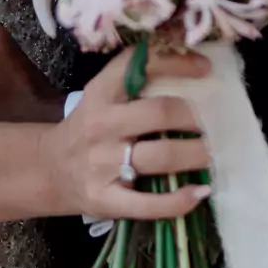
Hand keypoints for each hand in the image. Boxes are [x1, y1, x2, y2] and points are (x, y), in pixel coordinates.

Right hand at [0, 44, 212, 224]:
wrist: (49, 170)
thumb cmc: (89, 128)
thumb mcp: (102, 96)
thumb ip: (137, 81)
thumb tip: (197, 65)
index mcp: (101, 92)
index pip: (140, 65)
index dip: (178, 63)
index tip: (207, 69)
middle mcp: (101, 124)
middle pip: (160, 112)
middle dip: (196, 116)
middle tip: (218, 122)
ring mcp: (102, 164)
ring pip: (161, 157)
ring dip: (197, 154)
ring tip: (216, 153)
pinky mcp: (105, 199)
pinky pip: (148, 204)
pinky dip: (179, 200)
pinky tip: (200, 192)